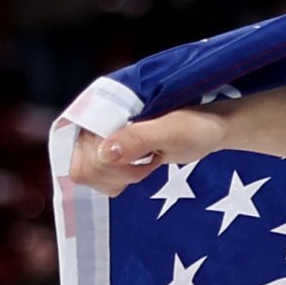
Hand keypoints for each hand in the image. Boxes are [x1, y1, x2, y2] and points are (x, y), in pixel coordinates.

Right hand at [73, 105, 226, 193]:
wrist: (209, 128)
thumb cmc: (196, 124)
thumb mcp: (173, 131)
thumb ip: (138, 139)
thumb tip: (104, 153)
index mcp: (101, 103)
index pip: (76, 143)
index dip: (104, 159)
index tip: (139, 155)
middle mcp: (92, 119)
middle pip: (82, 166)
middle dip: (117, 172)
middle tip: (148, 160)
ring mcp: (99, 137)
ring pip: (89, 176)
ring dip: (120, 177)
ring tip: (147, 162)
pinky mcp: (108, 153)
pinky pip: (100, 180)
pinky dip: (121, 181)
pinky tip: (142, 168)